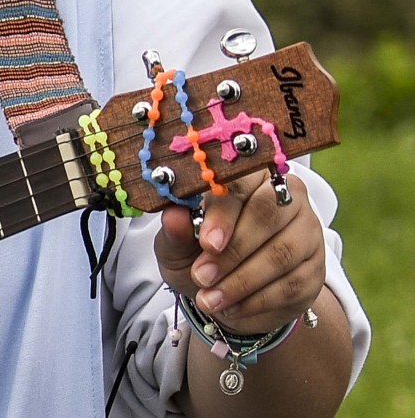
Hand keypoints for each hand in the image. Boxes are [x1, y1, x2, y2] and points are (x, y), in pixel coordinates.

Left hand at [154, 169, 325, 334]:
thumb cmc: (199, 257)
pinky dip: (257, 301)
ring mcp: (307, 231)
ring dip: (241, 281)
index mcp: (249, 178)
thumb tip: (173, 216)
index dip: (223, 214)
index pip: (240, 184)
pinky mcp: (315, 268)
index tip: (206, 243)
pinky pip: (291, 284)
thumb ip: (177, 232)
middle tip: (201, 277)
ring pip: (281, 253)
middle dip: (233, 251)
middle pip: (268, 214)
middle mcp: (287, 196)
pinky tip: (231, 308)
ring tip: (209, 300)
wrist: (225, 295)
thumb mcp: (178, 246)